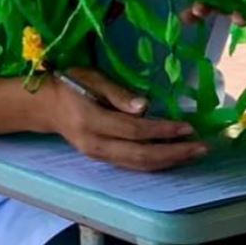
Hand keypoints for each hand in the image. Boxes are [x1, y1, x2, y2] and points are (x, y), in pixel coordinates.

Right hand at [47, 68, 205, 171]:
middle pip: (139, 156)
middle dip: (173, 154)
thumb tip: (144, 106)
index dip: (162, 131)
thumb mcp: (90, 78)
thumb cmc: (68, 84)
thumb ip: (116, 93)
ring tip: (194, 154)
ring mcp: (98, 156)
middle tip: (202, 147)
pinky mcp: (102, 159)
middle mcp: (94, 145)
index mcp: (90, 121)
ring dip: (169, 162)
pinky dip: (156, 164)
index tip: (188, 127)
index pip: (133, 131)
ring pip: (137, 166)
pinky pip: (133, 166)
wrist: (44, 107)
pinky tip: (174, 157)